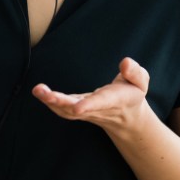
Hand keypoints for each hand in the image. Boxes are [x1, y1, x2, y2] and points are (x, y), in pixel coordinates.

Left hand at [31, 57, 151, 134]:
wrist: (126, 116)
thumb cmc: (132, 93)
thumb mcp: (141, 82)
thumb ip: (135, 72)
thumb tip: (125, 63)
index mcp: (115, 100)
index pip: (101, 103)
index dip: (89, 105)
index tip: (77, 107)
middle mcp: (97, 108)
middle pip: (76, 109)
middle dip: (60, 102)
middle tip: (44, 93)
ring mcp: (85, 111)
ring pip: (66, 111)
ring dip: (50, 102)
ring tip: (38, 90)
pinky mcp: (77, 109)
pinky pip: (62, 110)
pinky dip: (50, 102)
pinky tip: (40, 92)